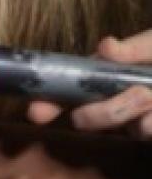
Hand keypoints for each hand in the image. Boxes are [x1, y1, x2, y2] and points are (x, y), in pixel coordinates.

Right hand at [27, 30, 151, 138]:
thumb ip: (136, 48)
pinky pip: (148, 132)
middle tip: (137, 96)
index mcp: (108, 80)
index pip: (66, 96)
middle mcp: (119, 105)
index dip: (49, 105)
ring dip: (140, 114)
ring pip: (129, 130)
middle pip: (91, 121)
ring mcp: (141, 123)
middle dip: (106, 113)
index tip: (37, 112)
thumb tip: (106, 47)